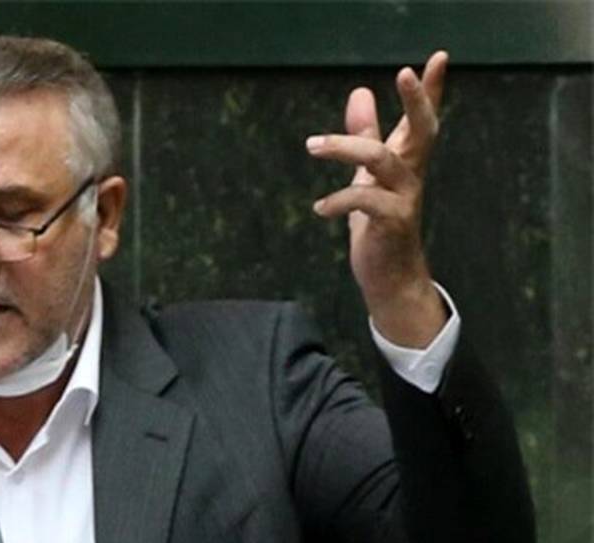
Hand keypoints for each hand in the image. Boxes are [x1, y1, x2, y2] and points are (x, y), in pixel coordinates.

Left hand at [306, 51, 449, 346]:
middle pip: (423, 130)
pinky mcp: (392, 224)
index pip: (423, 119)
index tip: (436, 58)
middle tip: (403, 73)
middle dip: (416, 101)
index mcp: (407, 162)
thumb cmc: (378, 224)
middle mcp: (411, 176)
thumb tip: (359, 92)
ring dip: (345, 147)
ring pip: (382, 159)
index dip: (430, 90)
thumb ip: (363, 135)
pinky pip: (364, 201)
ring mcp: (405, 200)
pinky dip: (338, 200)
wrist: (390, 278)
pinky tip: (319, 209)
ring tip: (312, 145)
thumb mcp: (367, 175)